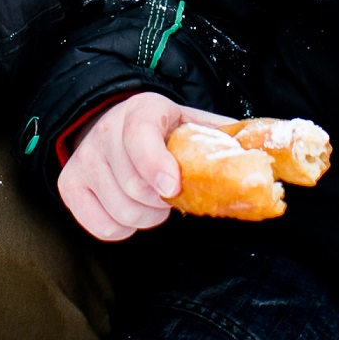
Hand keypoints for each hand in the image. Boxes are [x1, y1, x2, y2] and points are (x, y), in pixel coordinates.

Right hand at [55, 91, 227, 241]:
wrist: (116, 124)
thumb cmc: (165, 131)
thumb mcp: (194, 124)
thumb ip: (226, 138)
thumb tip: (268, 154)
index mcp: (141, 110)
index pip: (139, 136)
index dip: (155, 164)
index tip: (173, 186)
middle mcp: (105, 131)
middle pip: (133, 187)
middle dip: (162, 202)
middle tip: (171, 195)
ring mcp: (83, 159)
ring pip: (120, 211)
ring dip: (146, 217)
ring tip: (153, 201)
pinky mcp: (70, 185)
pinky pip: (101, 226)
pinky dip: (123, 228)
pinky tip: (131, 210)